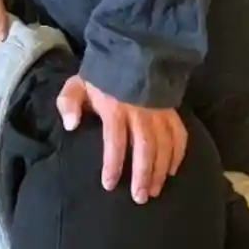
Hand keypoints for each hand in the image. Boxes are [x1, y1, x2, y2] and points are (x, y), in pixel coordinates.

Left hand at [55, 76, 187, 204]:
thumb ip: (69, 103)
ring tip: (154, 191)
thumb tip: (70, 125)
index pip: (115, 142)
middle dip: (143, 175)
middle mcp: (139, 113)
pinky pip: (179, 135)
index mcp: (115, 108)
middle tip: (140, 197)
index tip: (110, 184)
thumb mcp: (78, 84)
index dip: (113, 165)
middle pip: (144, 148)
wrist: (129, 50)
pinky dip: (178, 154)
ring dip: (160, 170)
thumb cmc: (101, 74)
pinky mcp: (171, 110)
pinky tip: (172, 171)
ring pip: (163, 146)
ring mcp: (158, 112)